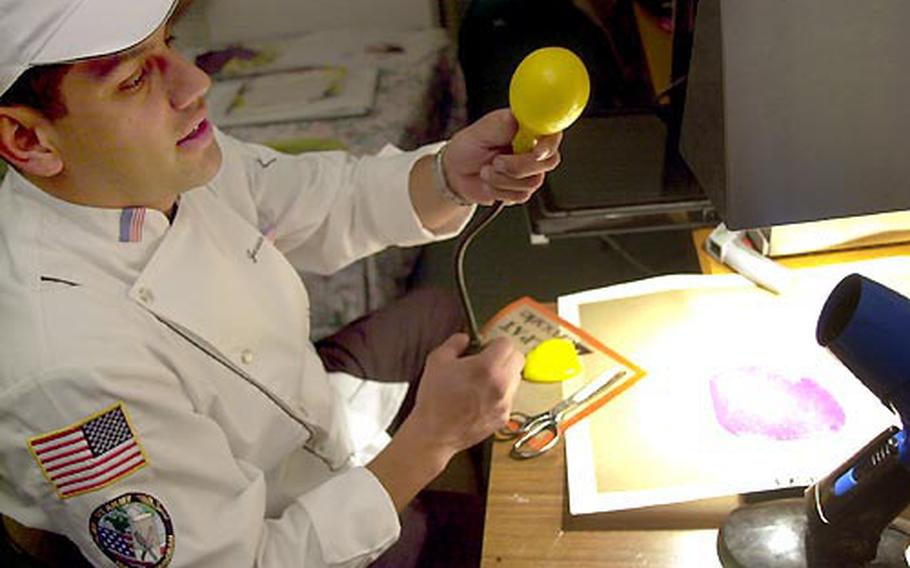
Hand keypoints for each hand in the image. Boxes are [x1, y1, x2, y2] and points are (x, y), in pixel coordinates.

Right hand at [407, 334, 523, 458]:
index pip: (508, 344)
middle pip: (518, 359)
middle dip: (505, 356)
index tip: (485, 348)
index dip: (495, 343)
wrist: (434, 434)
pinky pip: (509, 398)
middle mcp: (501, 385)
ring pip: (516, 379)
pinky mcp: (504, 418)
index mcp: (487, 367)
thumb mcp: (437, 360)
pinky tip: (481, 399)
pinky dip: (500, 395)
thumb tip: (465, 338)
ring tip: (483, 382)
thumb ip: (455, 342)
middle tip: (487, 361)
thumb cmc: (434, 398)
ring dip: (504, 375)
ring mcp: (505, 403)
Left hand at [443, 109, 562, 205]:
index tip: (536, 152)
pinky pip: (521, 195)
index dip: (549, 144)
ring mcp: (529, 171)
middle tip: (496, 161)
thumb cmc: (468, 147)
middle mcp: (532, 149)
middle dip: (519, 166)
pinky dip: (499, 191)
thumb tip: (517, 118)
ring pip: (533, 181)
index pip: (552, 133)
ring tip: (487, 171)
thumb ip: (501, 125)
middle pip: (548, 161)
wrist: (456, 173)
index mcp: (526, 129)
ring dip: (503, 179)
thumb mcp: (480, 131)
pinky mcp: (522, 189)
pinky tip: (490, 182)